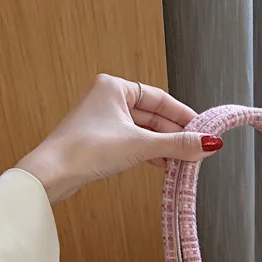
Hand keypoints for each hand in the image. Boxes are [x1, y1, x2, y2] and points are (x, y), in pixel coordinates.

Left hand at [16, 74, 222, 203]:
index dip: (183, 115)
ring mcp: (104, 121)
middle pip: (153, 116)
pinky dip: (150, 153)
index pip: (160, 98)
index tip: (203, 129)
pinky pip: (134, 143)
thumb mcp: (141, 145)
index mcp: (115, 87)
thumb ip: (177, 145)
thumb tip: (209, 144)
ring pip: (144, 132)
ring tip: (183, 161)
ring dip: (164, 147)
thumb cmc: (86, 150)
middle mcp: (108, 99)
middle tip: (196, 150)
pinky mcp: (101, 141)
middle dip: (175, 135)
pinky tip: (163, 165)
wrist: (52, 174)